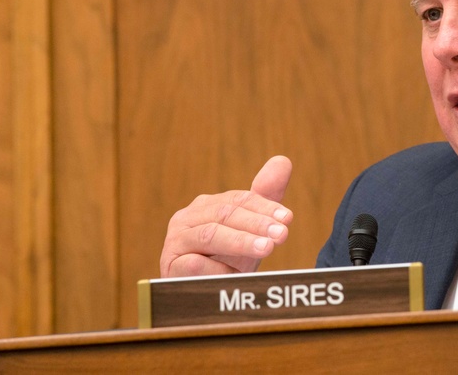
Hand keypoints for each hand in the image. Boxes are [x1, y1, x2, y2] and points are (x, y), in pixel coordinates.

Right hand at [159, 156, 293, 276]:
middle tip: (282, 234)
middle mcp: (187, 219)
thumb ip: (265, 196)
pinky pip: (195, 264)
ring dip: (241, 241)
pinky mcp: (170, 266)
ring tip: (267, 248)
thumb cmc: (226, 259)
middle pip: (224, 214)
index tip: (287, 218)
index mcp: (206, 206)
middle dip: (256, 223)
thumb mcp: (250, 229)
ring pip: (210, 235)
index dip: (264, 207)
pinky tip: (236, 275)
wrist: (201, 296)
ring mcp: (176, 241)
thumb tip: (283, 160)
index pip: (238, 199)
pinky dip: (217, 268)